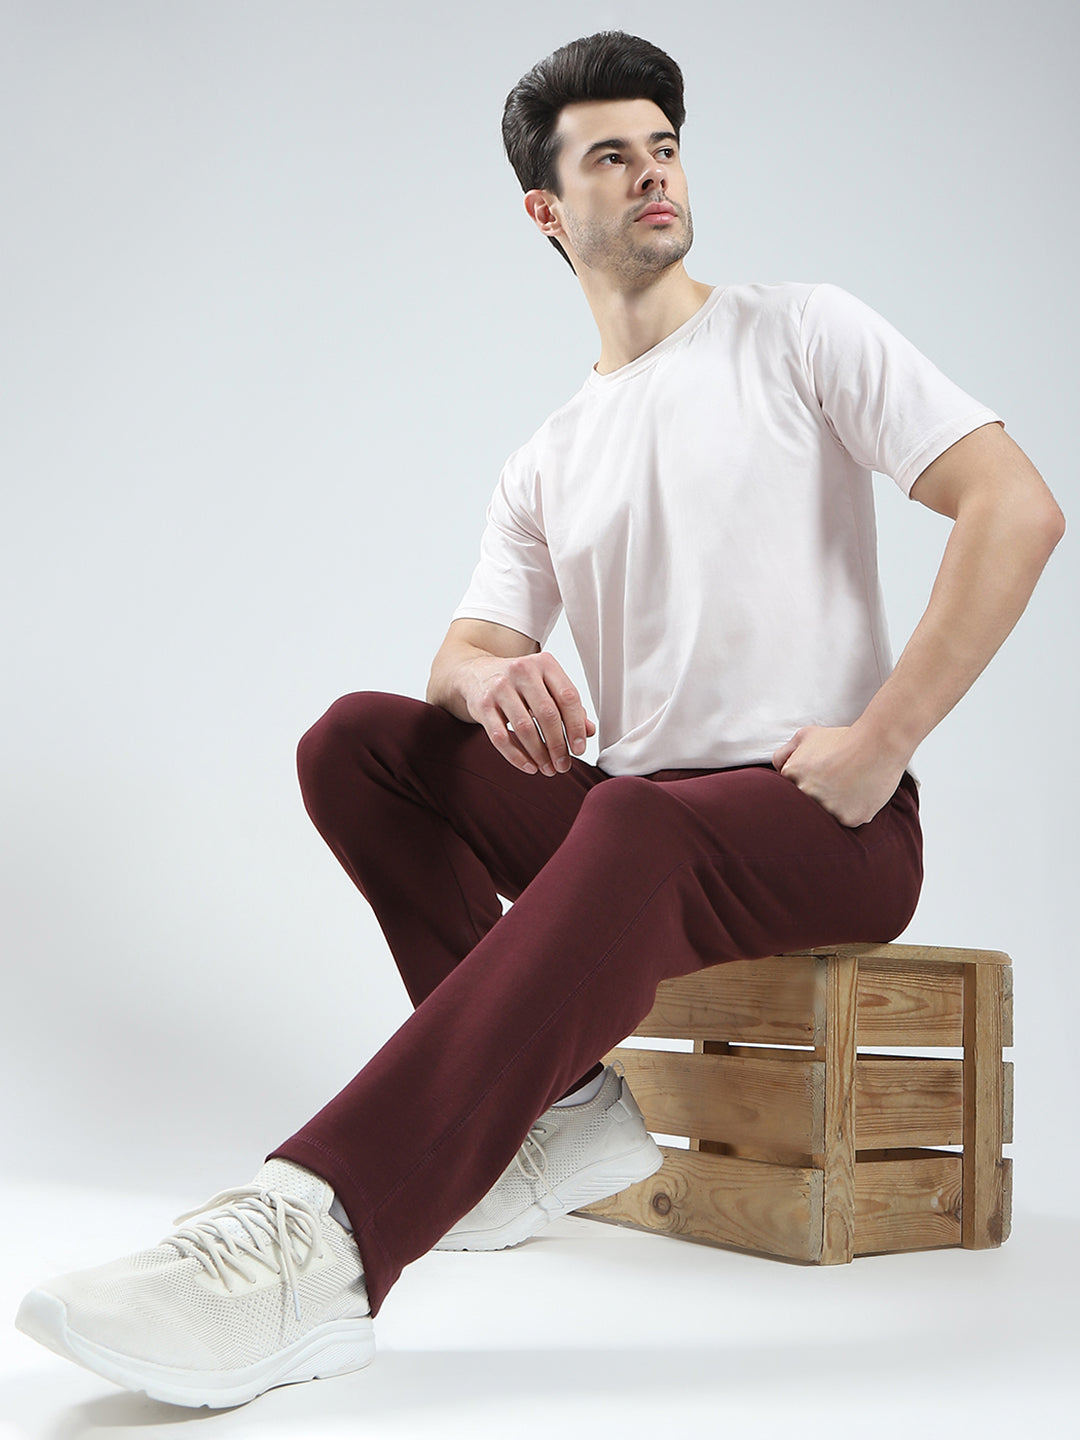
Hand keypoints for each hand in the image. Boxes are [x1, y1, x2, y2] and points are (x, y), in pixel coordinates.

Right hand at [460, 651, 596, 776]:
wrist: (476, 673)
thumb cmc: (519, 683)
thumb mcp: (546, 686)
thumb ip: (569, 706)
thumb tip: (589, 731)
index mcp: (544, 663)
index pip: (568, 697)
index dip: (576, 726)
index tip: (579, 749)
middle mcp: (522, 671)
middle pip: (547, 714)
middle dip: (558, 745)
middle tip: (564, 765)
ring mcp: (500, 687)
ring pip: (524, 728)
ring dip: (539, 754)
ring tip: (548, 768)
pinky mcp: (482, 705)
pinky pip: (501, 737)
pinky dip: (516, 756)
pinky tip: (529, 766)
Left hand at [771, 724, 908, 826]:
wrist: (879, 743)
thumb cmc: (842, 738)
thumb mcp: (806, 736)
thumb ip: (785, 753)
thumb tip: (777, 770)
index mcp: (791, 775)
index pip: (788, 793)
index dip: (805, 785)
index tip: (819, 779)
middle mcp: (805, 794)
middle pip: (806, 806)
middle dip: (818, 797)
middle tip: (835, 784)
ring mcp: (826, 808)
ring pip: (826, 816)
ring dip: (835, 806)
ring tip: (850, 786)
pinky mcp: (848, 819)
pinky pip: (846, 821)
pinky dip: (853, 811)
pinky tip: (861, 794)